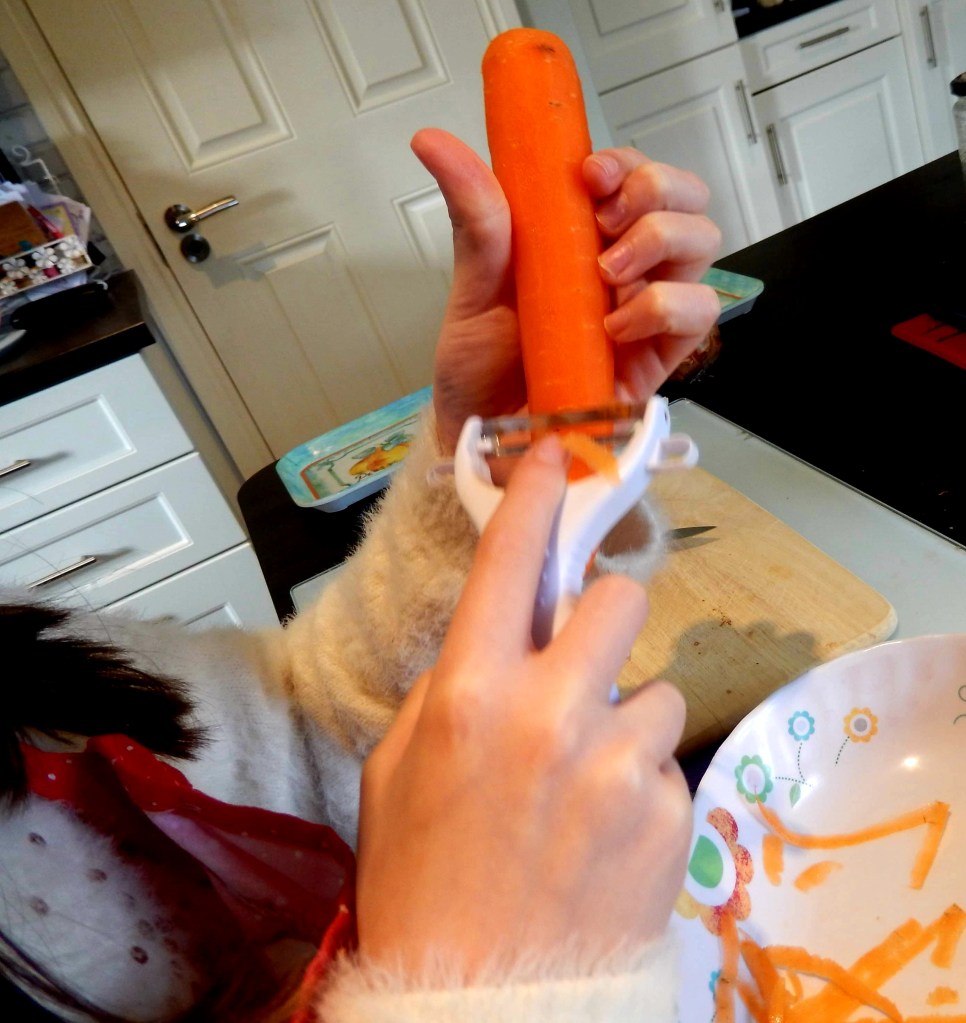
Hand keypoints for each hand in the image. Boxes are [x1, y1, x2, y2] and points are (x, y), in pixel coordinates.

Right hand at [355, 437, 692, 976]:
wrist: (478, 1002)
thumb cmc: (420, 881)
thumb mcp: (397, 770)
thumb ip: (447, 688)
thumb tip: (496, 639)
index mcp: (472, 694)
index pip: (511, 563)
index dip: (536, 497)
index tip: (558, 455)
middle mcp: (553, 712)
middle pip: (622, 598)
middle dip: (603, 621)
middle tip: (583, 664)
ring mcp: (621, 763)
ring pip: (655, 688)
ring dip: (625, 720)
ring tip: (588, 784)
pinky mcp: (670, 813)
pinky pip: (668, 764)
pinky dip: (642, 786)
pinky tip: (606, 837)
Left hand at [411, 128, 721, 454]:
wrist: (485, 441)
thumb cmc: (481, 368)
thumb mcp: (473, 288)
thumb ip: (475, 217)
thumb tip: (432, 140)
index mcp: (582, 239)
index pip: (632, 176)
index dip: (626, 161)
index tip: (588, 175)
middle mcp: (624, 267)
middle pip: (684, 198)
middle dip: (655, 188)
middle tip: (605, 222)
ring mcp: (647, 310)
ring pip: (701, 244)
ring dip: (661, 240)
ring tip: (605, 275)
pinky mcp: (661, 357)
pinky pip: (699, 312)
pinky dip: (664, 306)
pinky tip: (617, 326)